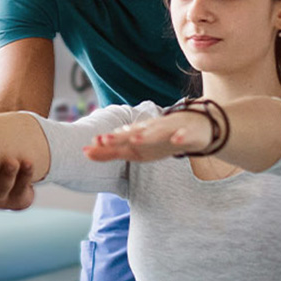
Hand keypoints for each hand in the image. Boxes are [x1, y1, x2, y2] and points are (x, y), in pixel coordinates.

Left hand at [82, 112, 210, 162]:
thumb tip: (85, 152)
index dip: (107, 143)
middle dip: (118, 137)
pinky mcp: (188, 133)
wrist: (196, 128)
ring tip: (135, 139)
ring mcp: (170, 130)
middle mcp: (151, 130)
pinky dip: (180, 137)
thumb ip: (111, 152)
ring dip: (146, 135)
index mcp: (138, 135)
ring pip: (157, 132)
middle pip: (133, 133)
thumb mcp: (136, 150)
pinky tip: (176, 140)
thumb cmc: (160, 140)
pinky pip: (185, 135)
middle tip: (103, 139)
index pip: (120, 139)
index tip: (90, 145)